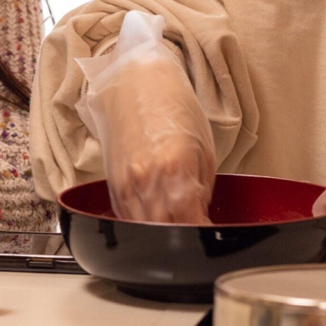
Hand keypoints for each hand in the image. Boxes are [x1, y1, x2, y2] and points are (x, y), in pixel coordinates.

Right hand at [76, 12, 214, 222]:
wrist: (137, 85)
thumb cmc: (173, 109)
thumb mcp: (203, 151)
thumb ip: (201, 191)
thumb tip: (200, 218)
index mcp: (175, 170)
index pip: (191, 225)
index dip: (204, 237)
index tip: (212, 240)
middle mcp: (147, 181)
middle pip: (166, 233)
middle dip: (184, 240)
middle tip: (198, 239)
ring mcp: (126, 186)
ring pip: (144, 231)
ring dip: (163, 236)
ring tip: (178, 232)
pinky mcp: (113, 187)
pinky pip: (128, 220)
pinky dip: (144, 226)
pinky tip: (157, 220)